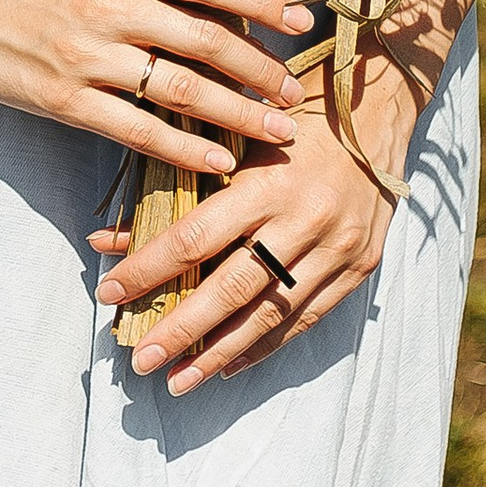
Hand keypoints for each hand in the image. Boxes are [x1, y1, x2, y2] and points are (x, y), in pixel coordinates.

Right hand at [0, 0, 314, 176]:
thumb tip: (230, 6)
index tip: (303, 19)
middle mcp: (109, 5)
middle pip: (205, 39)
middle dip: (260, 70)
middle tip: (295, 94)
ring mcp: (86, 55)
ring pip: (180, 89)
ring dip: (236, 114)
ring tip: (275, 132)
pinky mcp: (65, 99)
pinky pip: (138, 130)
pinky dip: (184, 148)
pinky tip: (217, 161)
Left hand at [87, 61, 419, 395]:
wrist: (377, 106)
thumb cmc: (290, 113)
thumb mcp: (231, 137)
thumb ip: (175, 187)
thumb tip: (107, 236)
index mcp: (265, 182)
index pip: (195, 238)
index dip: (149, 270)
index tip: (110, 295)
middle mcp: (303, 221)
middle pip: (232, 289)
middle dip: (182, 330)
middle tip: (142, 361)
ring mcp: (337, 248)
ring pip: (271, 314)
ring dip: (221, 352)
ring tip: (180, 380)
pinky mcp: (360, 266)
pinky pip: (307, 317)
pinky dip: (266, 344)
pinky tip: (230, 364)